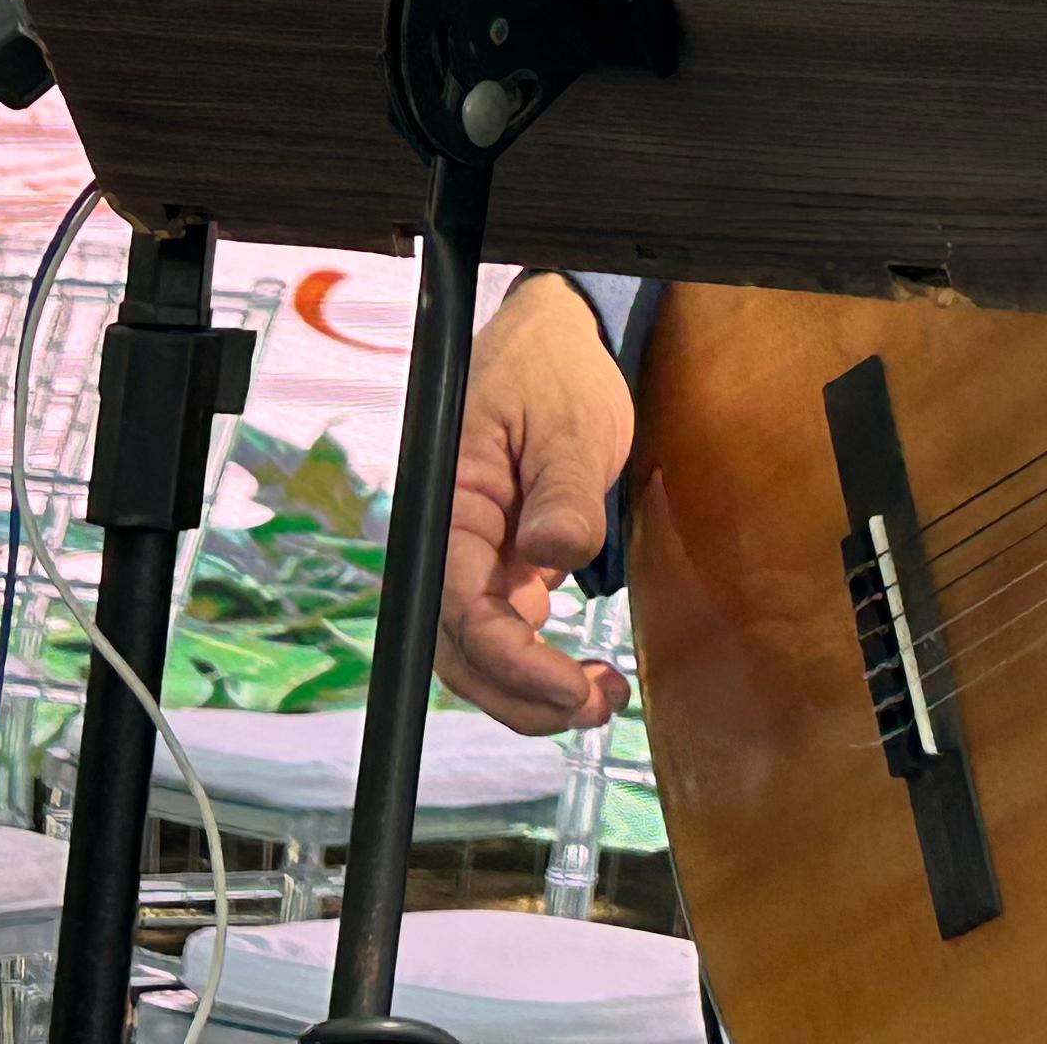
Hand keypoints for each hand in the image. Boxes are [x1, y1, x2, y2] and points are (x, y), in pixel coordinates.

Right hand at [435, 273, 635, 733]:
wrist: (554, 336)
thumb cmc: (554, 370)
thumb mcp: (572, 423)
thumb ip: (564, 491)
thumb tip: (552, 554)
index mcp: (451, 508)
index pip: (461, 610)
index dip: (511, 661)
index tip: (567, 688)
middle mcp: (449, 541)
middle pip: (459, 650)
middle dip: (518, 695)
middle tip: (591, 708)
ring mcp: (473, 554)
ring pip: (478, 648)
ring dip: (526, 687)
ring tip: (598, 699)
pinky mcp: (500, 559)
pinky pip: (503, 625)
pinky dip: (535, 659)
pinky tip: (581, 669)